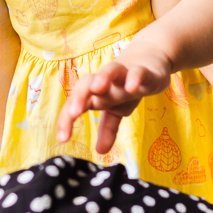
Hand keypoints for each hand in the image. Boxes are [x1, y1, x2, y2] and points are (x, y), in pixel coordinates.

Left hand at [58, 40, 172, 152]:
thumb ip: (108, 129)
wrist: (150, 61)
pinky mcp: (143, 71)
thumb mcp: (117, 110)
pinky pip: (137, 72)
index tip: (62, 139)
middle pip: (87, 84)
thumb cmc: (125, 86)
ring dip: (103, 77)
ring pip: (109, 71)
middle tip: (74, 112)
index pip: (76, 104)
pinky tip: (132, 86)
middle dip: (79, 97)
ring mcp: (124, 74)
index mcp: (96, 93)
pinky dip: (134, 77)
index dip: (66, 120)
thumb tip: (100, 152)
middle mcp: (106, 82)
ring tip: (98, 87)